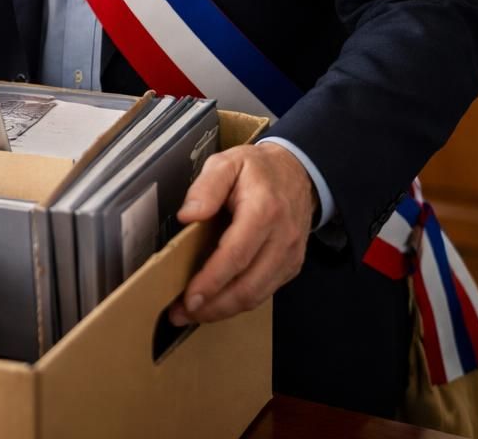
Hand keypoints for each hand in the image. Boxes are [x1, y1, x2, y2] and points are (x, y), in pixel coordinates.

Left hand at [167, 143, 315, 326]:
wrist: (298, 173)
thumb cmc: (256, 170)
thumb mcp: (227, 163)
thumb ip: (206, 187)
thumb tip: (187, 215)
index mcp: (264, 211)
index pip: (236, 255)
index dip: (211, 281)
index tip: (188, 297)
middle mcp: (281, 238)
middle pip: (247, 286)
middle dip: (212, 306)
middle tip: (180, 313)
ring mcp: (289, 256)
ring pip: (256, 296)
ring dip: (222, 310)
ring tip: (191, 314)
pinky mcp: (290, 266)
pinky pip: (264, 292)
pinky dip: (238, 303)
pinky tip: (215, 304)